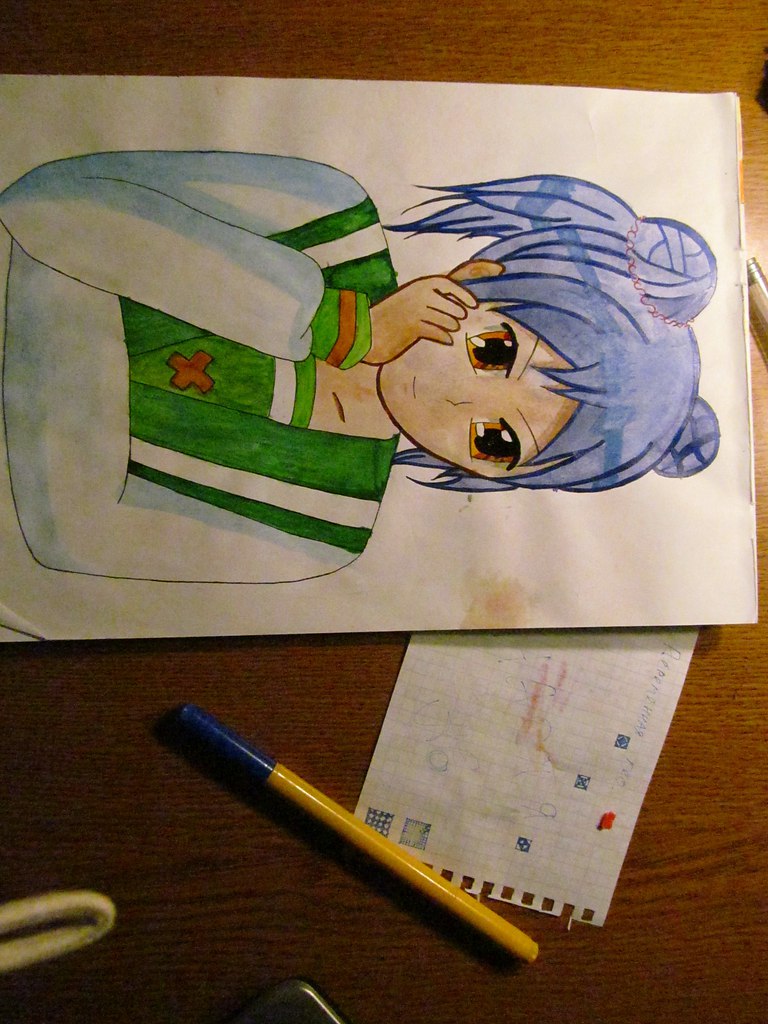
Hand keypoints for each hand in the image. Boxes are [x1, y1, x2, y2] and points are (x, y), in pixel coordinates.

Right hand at [364, 260, 504, 364]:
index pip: (461, 272)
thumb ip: (440, 300)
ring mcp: (419, 307)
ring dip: (445, 328)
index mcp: (427, 282)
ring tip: (428, 328)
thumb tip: (470, 307)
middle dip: (454, 317)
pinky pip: (440, 333)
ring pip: (450, 321)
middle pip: (458, 307)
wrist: (365, 331)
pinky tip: (436, 338)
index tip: (501, 270)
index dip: (482, 268)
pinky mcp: (414, 324)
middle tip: (435, 320)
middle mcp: (425, 291)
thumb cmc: (393, 318)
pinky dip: (441, 338)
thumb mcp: (415, 302)